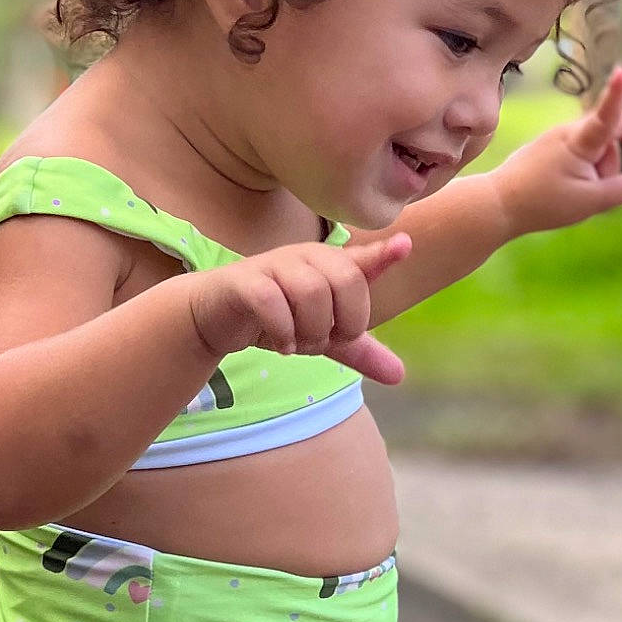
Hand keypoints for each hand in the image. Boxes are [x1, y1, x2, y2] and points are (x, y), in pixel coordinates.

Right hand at [186, 233, 412, 384]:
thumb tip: (400, 376)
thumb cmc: (276, 316)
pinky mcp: (245, 280)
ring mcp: (274, 265)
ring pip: (312, 293)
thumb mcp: (322, 335)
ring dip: (312, 330)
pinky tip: (282, 345)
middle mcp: (306, 257)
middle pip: (346, 280)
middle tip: (327, 339)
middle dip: (345, 321)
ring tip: (300, 343)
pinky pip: (273, 302)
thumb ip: (358, 351)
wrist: (216, 315)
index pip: (363, 260)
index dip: (383, 255)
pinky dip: (283, 331)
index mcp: (330, 263)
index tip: (405, 246)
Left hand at [491, 66, 621, 236]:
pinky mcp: (551, 145)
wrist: (499, 204)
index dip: (617, 94)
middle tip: (614, 190)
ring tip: (583, 196)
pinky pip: (581, 152)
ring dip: (603, 169)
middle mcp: (569, 131)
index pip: (606, 114)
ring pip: (597, 147)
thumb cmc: (544, 203)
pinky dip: (588, 170)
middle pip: (613, 135)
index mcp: (579, 141)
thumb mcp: (591, 201)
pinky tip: (571, 190)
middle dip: (621, 159)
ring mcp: (559, 136)